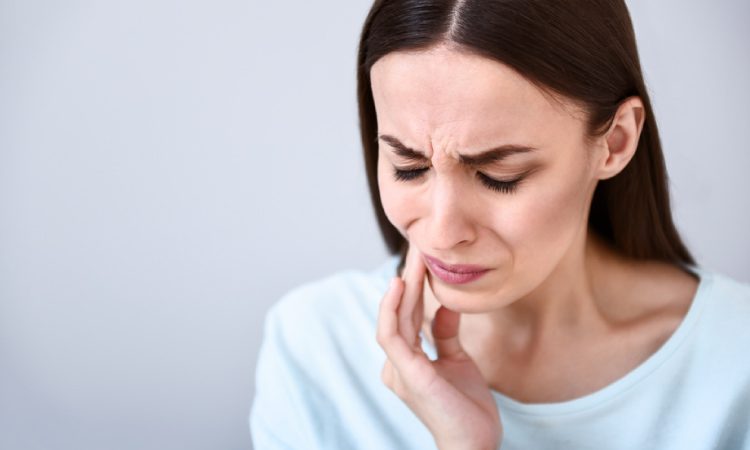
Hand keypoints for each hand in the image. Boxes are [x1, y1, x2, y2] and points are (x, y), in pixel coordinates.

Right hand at [376, 243, 502, 449]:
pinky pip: (392, 336)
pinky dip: (393, 309)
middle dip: (408, 277)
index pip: (406, 316)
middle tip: (417, 245)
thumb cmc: (466, 408)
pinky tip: (402, 285)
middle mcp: (396, 364)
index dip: (414, 286)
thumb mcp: (457, 362)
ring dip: (403, 287)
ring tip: (412, 259)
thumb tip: (444, 307)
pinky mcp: (408, 375)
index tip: (423, 258)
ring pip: (393, 319)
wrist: (475, 444)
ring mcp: (398, 370)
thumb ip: (445, 335)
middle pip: (399, 312)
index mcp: (406, 361)